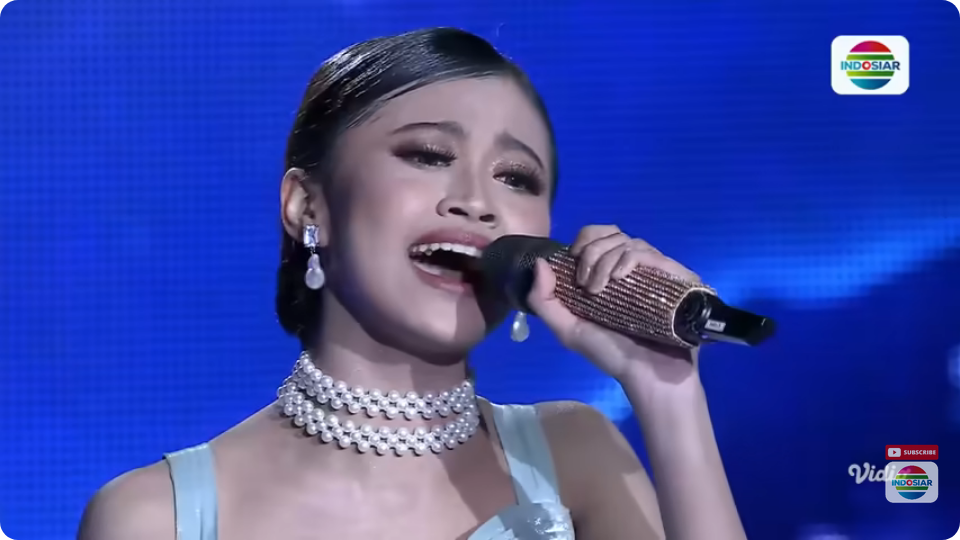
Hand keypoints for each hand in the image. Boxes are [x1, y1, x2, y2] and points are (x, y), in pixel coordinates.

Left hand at [525, 224, 701, 388]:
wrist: (650, 376)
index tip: (573, 263)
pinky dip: (627, 258)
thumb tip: (539, 263)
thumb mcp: (568, 330)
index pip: (596, 236)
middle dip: (591, 251)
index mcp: (607, 274)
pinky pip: (647, 252)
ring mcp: (653, 271)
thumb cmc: (612, 354)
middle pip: (611, 232)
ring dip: (606, 258)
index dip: (583, 241)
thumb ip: (544, 301)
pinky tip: (619, 277)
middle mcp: (631, 268)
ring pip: (627, 241)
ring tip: (601, 289)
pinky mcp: (673, 276)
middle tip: (586, 284)